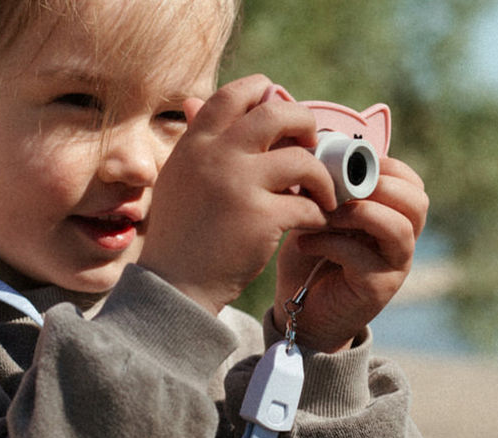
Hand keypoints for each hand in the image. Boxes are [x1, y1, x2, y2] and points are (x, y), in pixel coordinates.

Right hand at [138, 75, 336, 314]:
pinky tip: (315, 222)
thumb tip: (198, 100)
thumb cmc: (182, 231)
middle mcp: (216, 156)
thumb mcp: (177, 176)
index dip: (264, 91)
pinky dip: (319, 214)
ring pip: (302, 160)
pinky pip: (308, 204)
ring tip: (322, 195)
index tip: (282, 111)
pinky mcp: (261, 218)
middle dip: (304, 124)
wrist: (175, 285)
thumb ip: (195, 141)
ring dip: (321, 177)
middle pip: (276, 114)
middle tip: (312, 145)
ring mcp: (239, 185)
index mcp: (195, 143)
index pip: (234, 94)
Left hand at [273, 157, 427, 352]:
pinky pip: (362, 256)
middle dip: (379, 186)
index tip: (348, 162)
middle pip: (417, 202)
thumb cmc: (310, 256)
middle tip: (340, 187)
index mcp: (393, 216)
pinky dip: (330, 241)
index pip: (412, 183)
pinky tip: (304, 240)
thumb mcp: (318, 212)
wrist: (299, 310)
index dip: (386, 166)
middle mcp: (401, 241)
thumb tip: (320, 149)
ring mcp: (394, 266)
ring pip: (399, 228)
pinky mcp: (377, 289)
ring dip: (359, 213)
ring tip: (324, 213)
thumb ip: (328, 187)